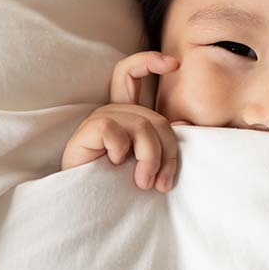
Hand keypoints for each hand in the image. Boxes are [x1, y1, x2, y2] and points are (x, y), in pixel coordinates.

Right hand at [61, 51, 184, 191]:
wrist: (85, 208)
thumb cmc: (116, 188)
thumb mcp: (146, 163)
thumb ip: (163, 142)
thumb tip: (183, 126)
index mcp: (127, 114)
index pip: (133, 74)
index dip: (150, 61)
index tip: (175, 64)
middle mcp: (113, 111)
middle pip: (156, 118)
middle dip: (168, 153)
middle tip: (162, 184)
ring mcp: (100, 119)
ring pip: (143, 127)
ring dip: (150, 160)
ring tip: (143, 183)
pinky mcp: (89, 130)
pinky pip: (117, 133)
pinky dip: (120, 153)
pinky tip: (111, 165)